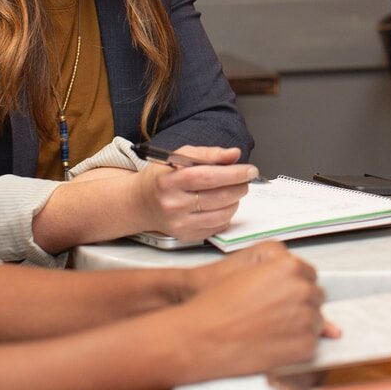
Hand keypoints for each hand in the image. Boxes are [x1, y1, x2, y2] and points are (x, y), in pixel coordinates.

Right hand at [133, 145, 254, 241]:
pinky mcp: (186, 236)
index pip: (206, 177)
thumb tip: (234, 154)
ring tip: (234, 191)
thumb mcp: (179, 156)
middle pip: (218, 197)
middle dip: (240, 187)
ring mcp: (179, 223)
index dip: (232, 173)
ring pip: (222, 214)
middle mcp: (173, 205)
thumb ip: (208, 153)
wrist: (140, 203)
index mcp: (169, 181)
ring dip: (236, 201)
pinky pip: (217, 227)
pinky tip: (222, 204)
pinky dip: (227, 214)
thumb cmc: (162, 177)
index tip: (250, 170)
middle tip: (246, 179)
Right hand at [175, 244, 335, 378]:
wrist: (200, 337)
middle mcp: (302, 290)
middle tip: (270, 314)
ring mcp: (306, 319)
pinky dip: (296, 346)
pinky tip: (271, 343)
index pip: (309, 275)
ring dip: (299, 325)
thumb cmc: (217, 304)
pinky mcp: (304, 345)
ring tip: (268, 329)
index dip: (291, 286)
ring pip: (316, 321)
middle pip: (315, 297)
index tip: (278, 296)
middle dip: (298, 305)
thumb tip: (307, 284)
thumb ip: (282, 272)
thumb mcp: (248, 271)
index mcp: (289, 267)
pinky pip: (311, 344)